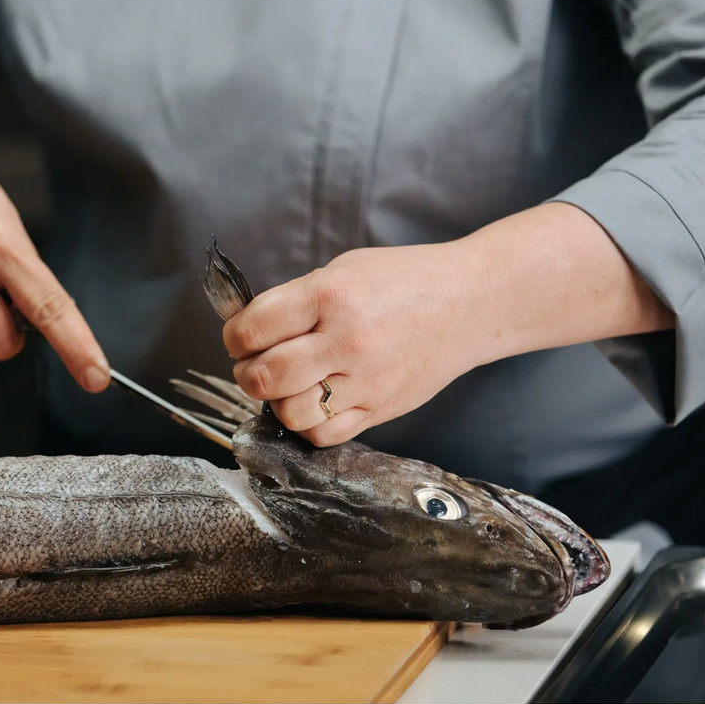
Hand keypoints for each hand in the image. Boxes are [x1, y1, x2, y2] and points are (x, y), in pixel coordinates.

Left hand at [222, 204, 674, 445]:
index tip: (240, 337)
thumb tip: (248, 328)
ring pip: (290, 413)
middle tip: (255, 364)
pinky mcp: (381, 408)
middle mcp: (346, 340)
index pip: (253, 328)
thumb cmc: (404, 280)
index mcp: (330, 296)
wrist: (469, 302)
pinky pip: (325, 433)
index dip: (235, 336)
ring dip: (277, 401)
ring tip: (287, 384)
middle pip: (265, 377)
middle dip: (248, 372)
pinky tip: (313, 401)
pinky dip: (308, 423)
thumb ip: (296, 300)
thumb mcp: (344, 270)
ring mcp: (365, 380)